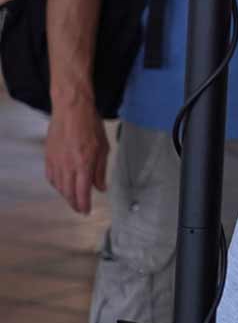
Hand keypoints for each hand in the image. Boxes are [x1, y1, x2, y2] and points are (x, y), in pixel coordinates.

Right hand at [45, 97, 107, 213]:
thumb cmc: (90, 125)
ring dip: (66, 195)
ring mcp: (56, 162)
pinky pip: (50, 177)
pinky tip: (62, 186)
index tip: (86, 211)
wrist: (71, 110)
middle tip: (80, 209)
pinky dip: (56, 185)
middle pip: (68, 192)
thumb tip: (101, 188)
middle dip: (74, 203)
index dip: (84, 204)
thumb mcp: (103, 147)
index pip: (82, 192)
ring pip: (58, 186)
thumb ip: (101, 170)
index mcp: (83, 164)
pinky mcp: (48, 157)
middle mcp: (68, 166)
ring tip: (73, 199)